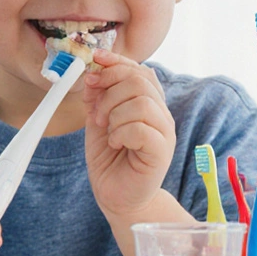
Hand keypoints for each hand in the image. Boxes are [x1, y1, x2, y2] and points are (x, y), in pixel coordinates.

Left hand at [81, 48, 175, 217]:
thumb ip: (97, 98)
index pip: (140, 71)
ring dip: (114, 114)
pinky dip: (121, 133)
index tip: (94, 60)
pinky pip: (142, 129)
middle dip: (109, 92)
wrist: (117, 195)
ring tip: (107, 131)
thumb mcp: (98, 121)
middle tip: (96, 114)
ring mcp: (164, 133)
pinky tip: (115, 143)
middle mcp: (160, 114)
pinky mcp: (161, 152)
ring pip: (142, 103)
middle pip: (140, 81)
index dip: (117, 62)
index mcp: (148, 103)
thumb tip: (92, 74)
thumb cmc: (110, 159)